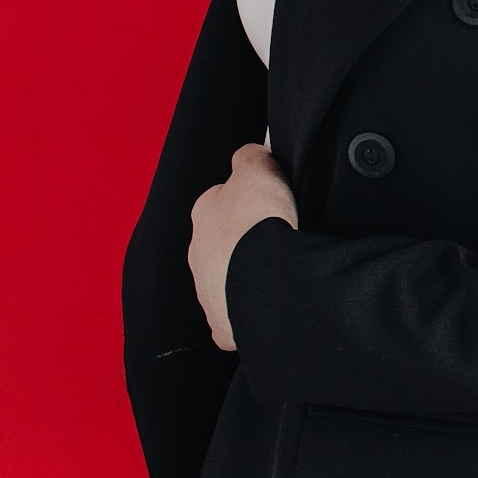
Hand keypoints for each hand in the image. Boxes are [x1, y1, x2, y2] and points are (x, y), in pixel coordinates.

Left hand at [189, 143, 297, 351]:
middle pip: (222, 243)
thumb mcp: (257, 168)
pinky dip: (249, 314)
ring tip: (280, 272)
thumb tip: (249, 153)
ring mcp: (208, 292)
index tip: (269, 203)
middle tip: (278, 239)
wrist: (264, 278)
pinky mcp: (223, 324)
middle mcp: (198, 253)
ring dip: (246, 277)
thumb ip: (250, 156)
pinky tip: (271, 305)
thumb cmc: (258, 223)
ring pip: (226, 281)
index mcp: (204, 213)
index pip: (222, 200)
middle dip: (244, 242)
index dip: (248, 199)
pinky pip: (235, 318)